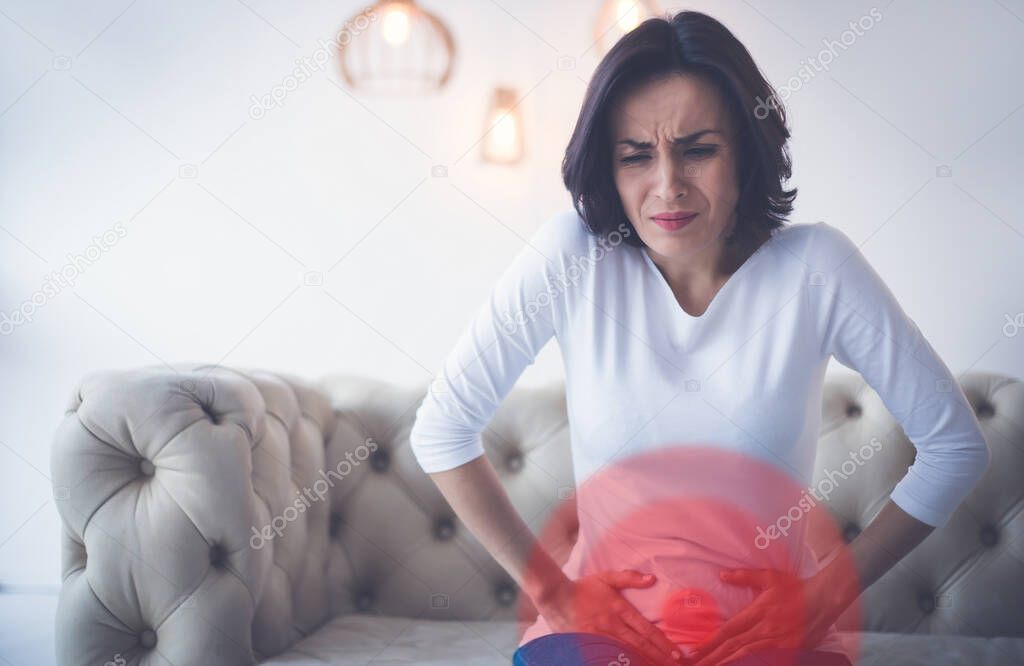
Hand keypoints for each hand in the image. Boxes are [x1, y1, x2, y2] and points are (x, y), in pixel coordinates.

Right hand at [535, 570, 686, 664]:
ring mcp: (601, 638)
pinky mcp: (590, 646)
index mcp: (620, 610)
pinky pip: (609, 658)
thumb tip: (651, 579)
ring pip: (628, 654)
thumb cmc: (582, 588)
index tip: (678, 653)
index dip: (663, 642)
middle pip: (641, 645)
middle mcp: (613, 626)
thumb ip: (629, 578)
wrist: (555, 597)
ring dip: (645, 662)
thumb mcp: (606, 577)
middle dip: (660, 657)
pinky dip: (623, 664)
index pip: (646, 630)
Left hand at [689, 568, 843, 664]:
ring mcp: (777, 642)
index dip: (711, 641)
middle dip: (713, 657)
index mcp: (758, 612)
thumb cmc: (796, 588)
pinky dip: (750, 662)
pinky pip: (766, 658)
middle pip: (734, 646)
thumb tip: (722, 575)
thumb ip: (744, 576)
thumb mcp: (769, 577)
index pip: (729, 629)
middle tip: (696, 664)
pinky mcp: (788, 650)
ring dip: (727, 662)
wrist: (825, 600)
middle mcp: (765, 630)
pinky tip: (738, 665)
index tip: (696, 650)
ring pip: (747, 655)